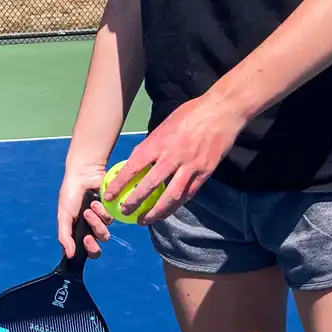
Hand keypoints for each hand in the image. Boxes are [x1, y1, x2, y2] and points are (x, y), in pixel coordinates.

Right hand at [56, 163, 115, 259]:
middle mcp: (89, 230)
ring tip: (88, 209)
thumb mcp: (63, 216)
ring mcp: (100, 222)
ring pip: (104, 235)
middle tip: (87, 237)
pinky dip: (102, 212)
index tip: (83, 243)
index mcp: (76, 232)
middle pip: (97, 249)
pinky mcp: (110, 213)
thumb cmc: (70, 195)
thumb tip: (69, 256)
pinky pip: (110, 220)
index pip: (83, 252)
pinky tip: (95, 201)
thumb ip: (65, 237)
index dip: (86, 252)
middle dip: (93, 245)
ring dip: (95, 223)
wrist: (84, 175)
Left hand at [104, 93, 248, 224]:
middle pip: (149, 186)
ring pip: (170, 196)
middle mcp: (172, 156)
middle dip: (134, 202)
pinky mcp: (205, 172)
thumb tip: (139, 159)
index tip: (109, 195)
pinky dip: (176, 205)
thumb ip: (152, 144)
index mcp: (158, 142)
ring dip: (156, 212)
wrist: (222, 110)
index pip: (133, 167)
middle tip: (125, 212)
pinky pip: (188, 194)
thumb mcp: (164, 125)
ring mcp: (190, 166)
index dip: (119, 184)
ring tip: (145, 220)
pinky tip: (168, 211)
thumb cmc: (191, 113)